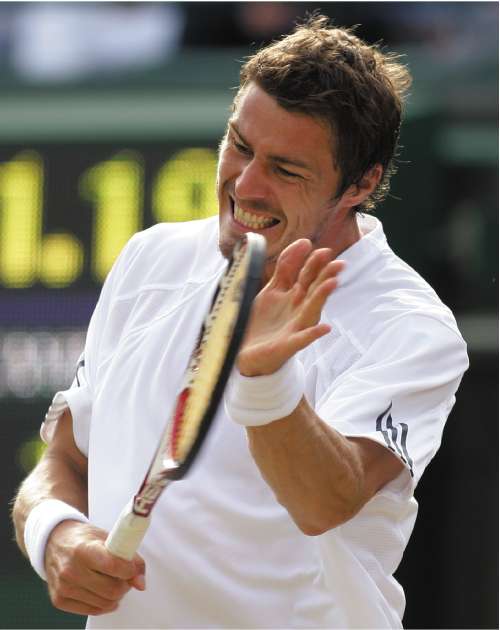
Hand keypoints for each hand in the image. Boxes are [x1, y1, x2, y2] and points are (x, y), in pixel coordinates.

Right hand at [45, 520, 145, 615]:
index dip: (129, 570)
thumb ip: (128, 556)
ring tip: (112, 581)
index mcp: (83, 549)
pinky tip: (102, 590)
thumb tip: (140, 582)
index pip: (113, 566)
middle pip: (112, 590)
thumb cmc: (83, 538)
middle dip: (125, 584)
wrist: (54, 542)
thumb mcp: (107, 537)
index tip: (132, 568)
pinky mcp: (59, 600)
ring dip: (116, 595)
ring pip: (105, 603)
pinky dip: (104, 603)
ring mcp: (64, 587)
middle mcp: (70, 570)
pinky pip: (93, 610)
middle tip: (124, 576)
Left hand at [237, 239, 342, 375]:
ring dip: (322, 295)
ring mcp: (295, 325)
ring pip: (312, 308)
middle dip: (324, 273)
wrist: (246, 353)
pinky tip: (325, 328)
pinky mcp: (289, 344)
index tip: (307, 243)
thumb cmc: (262, 321)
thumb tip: (303, 243)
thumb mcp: (271, 290)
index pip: (302, 272)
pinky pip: (303, 339)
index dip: (304, 258)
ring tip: (332, 283)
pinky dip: (314, 334)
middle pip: (312, 287)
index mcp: (291, 293)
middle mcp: (297, 307)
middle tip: (335, 260)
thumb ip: (284, 269)